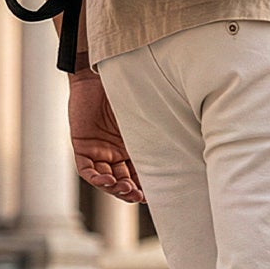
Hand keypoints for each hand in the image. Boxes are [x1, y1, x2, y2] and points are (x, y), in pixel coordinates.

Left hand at [68, 69, 144, 202]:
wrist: (99, 73)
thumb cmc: (125, 88)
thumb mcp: (145, 113)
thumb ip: (157, 128)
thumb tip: (188, 138)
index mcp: (131, 146)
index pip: (138, 173)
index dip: (146, 186)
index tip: (157, 193)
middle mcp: (114, 152)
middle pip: (122, 181)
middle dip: (131, 192)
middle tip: (139, 195)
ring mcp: (98, 150)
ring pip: (105, 180)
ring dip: (115, 189)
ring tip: (126, 189)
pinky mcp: (82, 146)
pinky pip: (86, 170)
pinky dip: (96, 178)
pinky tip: (107, 181)